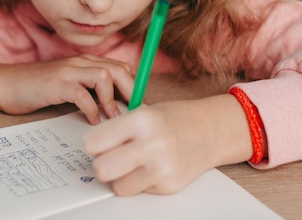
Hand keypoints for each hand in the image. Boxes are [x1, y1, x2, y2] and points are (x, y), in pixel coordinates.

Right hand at [0, 54, 133, 123]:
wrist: (5, 84)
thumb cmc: (37, 88)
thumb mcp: (69, 85)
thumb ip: (90, 90)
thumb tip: (116, 107)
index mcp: (86, 62)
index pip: (121, 67)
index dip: (135, 85)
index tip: (139, 106)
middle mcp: (80, 62)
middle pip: (119, 69)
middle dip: (132, 91)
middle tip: (135, 112)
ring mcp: (68, 71)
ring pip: (104, 76)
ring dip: (113, 99)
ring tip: (114, 117)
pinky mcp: (56, 84)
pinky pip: (81, 94)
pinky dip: (91, 108)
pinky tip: (92, 121)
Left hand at [84, 94, 252, 195]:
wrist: (211, 131)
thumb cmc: (174, 119)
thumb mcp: (144, 111)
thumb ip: (117, 128)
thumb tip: (89, 148)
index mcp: (142, 119)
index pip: (94, 142)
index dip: (94, 144)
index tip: (99, 142)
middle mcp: (152, 144)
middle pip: (102, 169)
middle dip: (102, 164)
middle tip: (111, 157)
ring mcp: (162, 168)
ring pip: (117, 186)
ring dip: (120, 177)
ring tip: (133, 163)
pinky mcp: (168, 185)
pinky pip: (137, 191)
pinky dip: (139, 182)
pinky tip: (152, 167)